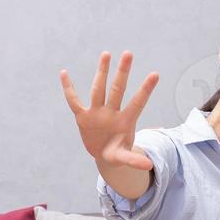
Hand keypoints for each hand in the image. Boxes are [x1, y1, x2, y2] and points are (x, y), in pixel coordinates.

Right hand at [60, 50, 158, 172]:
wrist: (104, 155)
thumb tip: (148, 166)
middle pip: (118, 89)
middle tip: (128, 53)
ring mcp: (97, 112)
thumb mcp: (124, 158)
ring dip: (102, 72)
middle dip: (122, 72)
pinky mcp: (83, 117)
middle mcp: (112, 112)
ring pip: (99, 89)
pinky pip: (73, 101)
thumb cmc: (118, 153)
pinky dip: (68, 89)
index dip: (146, 90)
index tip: (155, 74)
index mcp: (125, 121)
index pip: (137, 102)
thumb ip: (134, 160)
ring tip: (106, 54)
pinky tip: (64, 73)